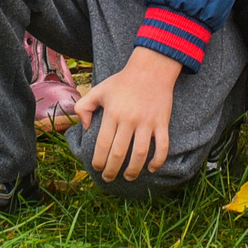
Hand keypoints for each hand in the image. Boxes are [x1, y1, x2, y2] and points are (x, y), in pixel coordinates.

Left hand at [74, 47, 181, 180]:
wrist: (151, 68)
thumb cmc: (123, 81)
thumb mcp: (99, 90)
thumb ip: (84, 107)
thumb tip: (85, 128)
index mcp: (113, 113)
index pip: (102, 144)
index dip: (98, 160)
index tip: (96, 168)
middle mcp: (129, 119)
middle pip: (119, 153)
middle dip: (111, 170)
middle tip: (108, 178)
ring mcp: (147, 122)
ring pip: (140, 153)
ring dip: (133, 170)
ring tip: (127, 177)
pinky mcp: (162, 123)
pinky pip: (163, 146)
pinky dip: (158, 161)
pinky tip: (151, 168)